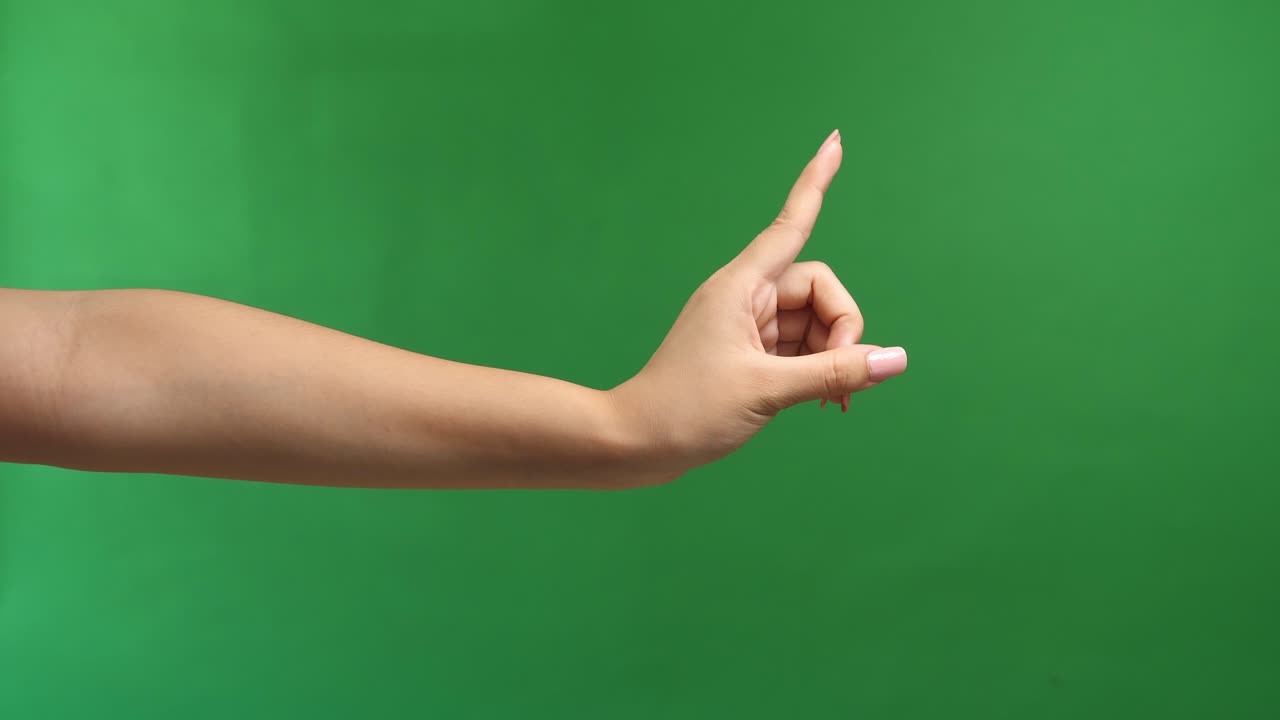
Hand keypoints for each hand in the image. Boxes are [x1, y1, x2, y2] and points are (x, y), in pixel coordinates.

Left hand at [608, 129, 907, 485]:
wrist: (636, 444)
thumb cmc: (686, 411)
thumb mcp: (768, 391)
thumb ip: (836, 373)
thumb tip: (895, 359)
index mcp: (741, 286)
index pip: (791, 223)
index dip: (815, 183)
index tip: (834, 141)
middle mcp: (746, 298)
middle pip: (820, 291)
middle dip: (844, 330)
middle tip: (843, 381)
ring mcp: (748, 327)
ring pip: (815, 325)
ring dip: (835, 358)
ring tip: (835, 402)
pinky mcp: (749, 355)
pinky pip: (801, 349)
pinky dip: (819, 370)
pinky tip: (827, 402)